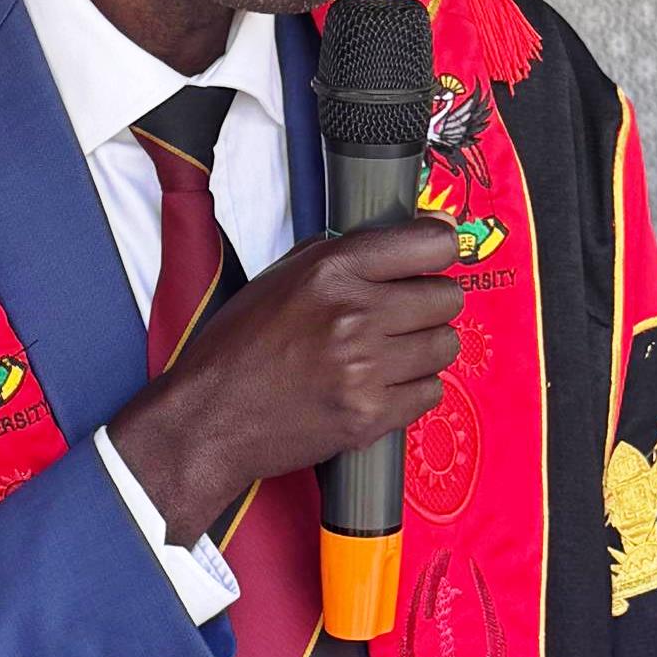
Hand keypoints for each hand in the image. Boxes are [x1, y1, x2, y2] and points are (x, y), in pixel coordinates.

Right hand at [108, 216, 462, 545]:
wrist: (209, 418)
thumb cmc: (239, 345)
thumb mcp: (280, 277)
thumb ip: (342, 254)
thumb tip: (413, 239)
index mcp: (331, 271)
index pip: (432, 244)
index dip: (438, 250)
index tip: (434, 258)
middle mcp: (353, 315)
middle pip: (447, 297)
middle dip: (431, 303)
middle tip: (405, 314)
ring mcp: (365, 370)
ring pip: (445, 346)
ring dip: (425, 347)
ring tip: (391, 353)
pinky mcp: (370, 416)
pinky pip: (431, 392)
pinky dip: (413, 388)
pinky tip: (382, 385)